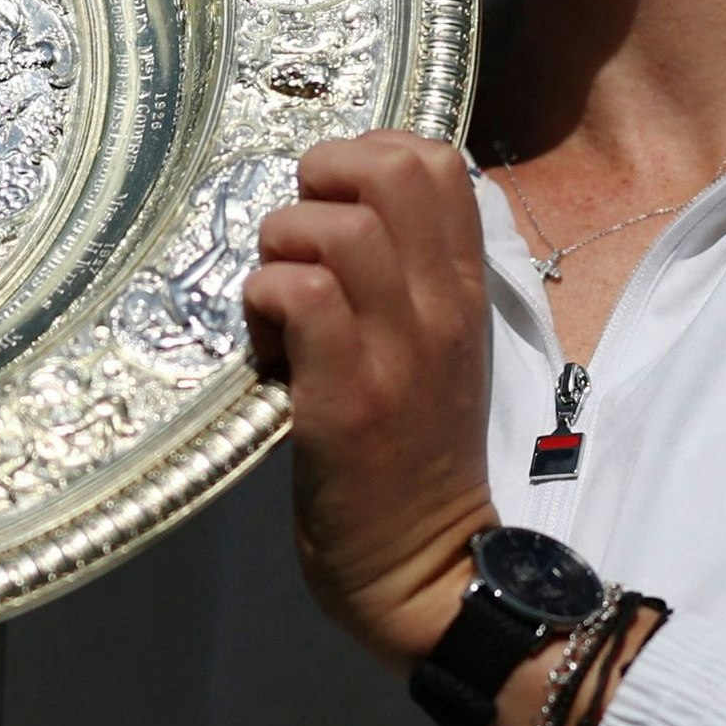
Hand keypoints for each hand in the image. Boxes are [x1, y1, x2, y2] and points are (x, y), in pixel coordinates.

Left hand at [242, 131, 496, 669]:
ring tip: (279, 311)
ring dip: (279, 254)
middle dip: (320, 181)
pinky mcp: (346, 397)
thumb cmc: (414, 456)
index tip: (334, 208)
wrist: (427, 569)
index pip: (435, 159)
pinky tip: (268, 352)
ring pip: (331, 228)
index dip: (366, 155)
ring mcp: (396, 349)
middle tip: (299, 243)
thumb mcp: (435, 349)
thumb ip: (407, 277)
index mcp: (463, 289)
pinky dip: (262, 306)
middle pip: (389, 167)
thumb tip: (343, 210)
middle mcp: (439, 306)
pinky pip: (295, 295)